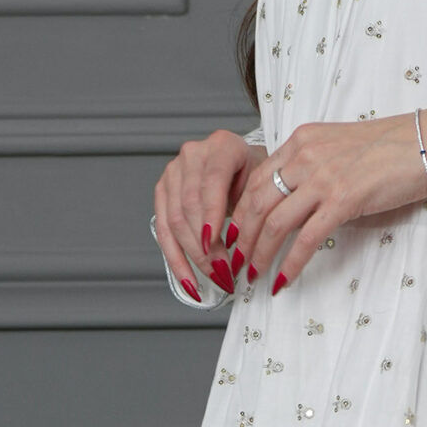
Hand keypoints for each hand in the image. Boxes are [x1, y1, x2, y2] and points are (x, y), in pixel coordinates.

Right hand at [154, 128, 264, 293]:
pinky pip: (163, 230)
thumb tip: (247, 249)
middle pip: (189, 205)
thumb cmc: (255, 172)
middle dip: (205, 245)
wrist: (242, 162)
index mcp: (221, 146)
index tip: (213, 243)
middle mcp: (192, 155)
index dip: (211, 215)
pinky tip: (188, 279)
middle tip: (224, 270)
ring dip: (193, 256)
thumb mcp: (264, 184)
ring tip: (213, 276)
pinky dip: (176, 259)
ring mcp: (173, 173)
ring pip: (174, 221)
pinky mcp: (163, 192)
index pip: (211, 182)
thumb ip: (254, 210)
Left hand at [229, 108, 426, 293]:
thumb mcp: (339, 145)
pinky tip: (283, 280)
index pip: (256, 178)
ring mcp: (322, 178)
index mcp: (301, 141)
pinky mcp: (343, 200)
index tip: (233, 233)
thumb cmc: (392, 147)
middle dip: (240, 236)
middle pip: (257, 202)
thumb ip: (314, 165)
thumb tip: (300, 198)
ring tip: (252, 275)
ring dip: (259, 253)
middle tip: (234, 261)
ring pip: (274, 222)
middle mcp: (304, 156)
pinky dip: (291, 263)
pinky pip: (306, 239)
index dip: (239, 210)